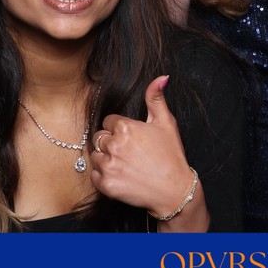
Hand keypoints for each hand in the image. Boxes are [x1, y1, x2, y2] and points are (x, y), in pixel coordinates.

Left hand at [90, 76, 208, 230]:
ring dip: (105, 158)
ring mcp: (108, 166)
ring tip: (124, 163)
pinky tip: (120, 175)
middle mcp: (114, 146)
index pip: (109, 121)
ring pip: (95, 155)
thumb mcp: (166, 123)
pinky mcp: (105, 185)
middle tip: (128, 151)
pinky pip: (94, 176)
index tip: (132, 137)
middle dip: (111, 142)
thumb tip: (161, 77)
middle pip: (99, 137)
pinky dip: (103, 175)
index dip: (120, 128)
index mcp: (126, 128)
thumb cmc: (171, 155)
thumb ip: (156, 98)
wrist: (173, 190)